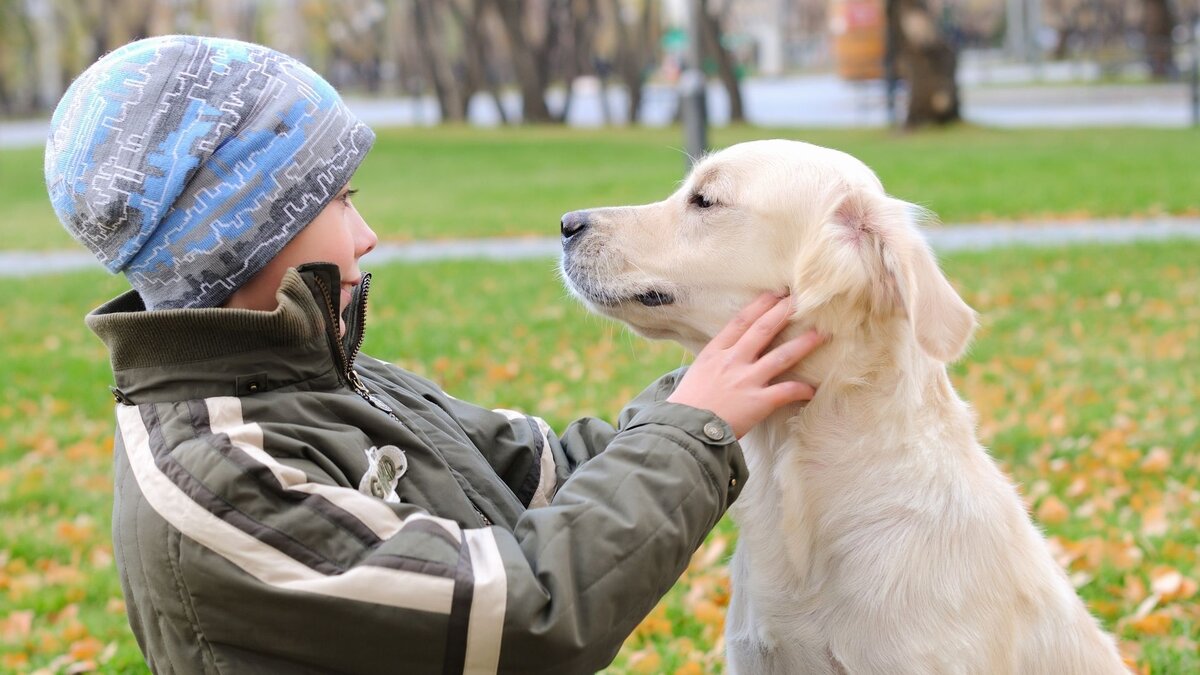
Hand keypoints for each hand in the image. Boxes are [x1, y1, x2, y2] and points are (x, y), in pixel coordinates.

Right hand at [668, 293, 822, 437]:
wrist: (685, 428)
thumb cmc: (688, 403)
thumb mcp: (698, 372)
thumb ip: (716, 360)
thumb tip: (730, 354)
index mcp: (716, 352)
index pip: (742, 321)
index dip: (761, 305)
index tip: (775, 294)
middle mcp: (733, 360)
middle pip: (764, 330)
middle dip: (784, 313)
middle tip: (801, 301)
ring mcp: (747, 380)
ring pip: (782, 356)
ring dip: (803, 344)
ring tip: (820, 335)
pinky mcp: (758, 402)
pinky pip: (786, 391)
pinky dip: (802, 389)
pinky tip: (813, 388)